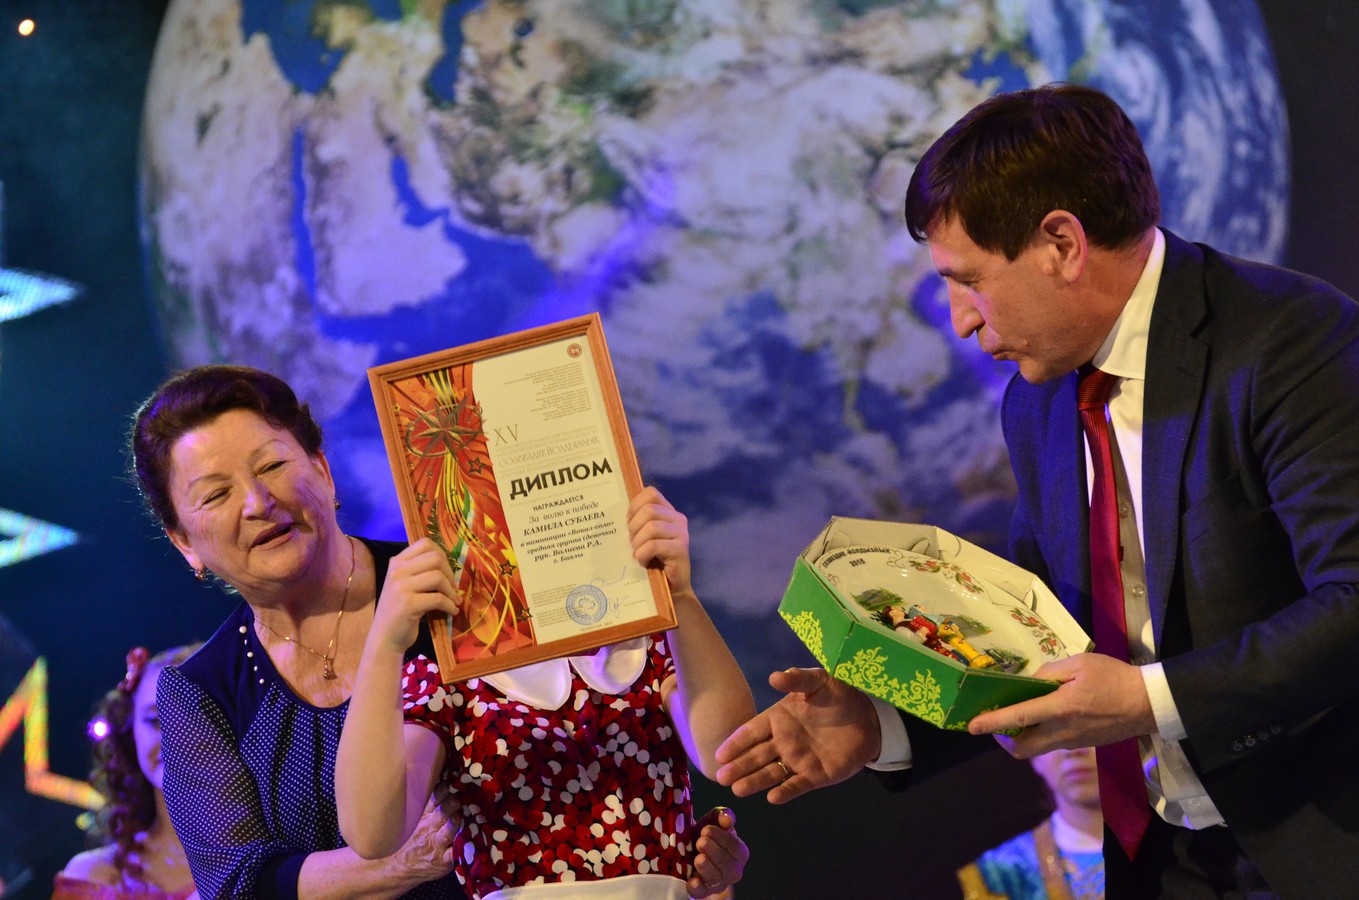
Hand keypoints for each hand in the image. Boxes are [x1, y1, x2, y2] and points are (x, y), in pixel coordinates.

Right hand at [372, 538, 459, 653]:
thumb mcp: (405, 585)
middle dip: (450, 573)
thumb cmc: (399, 611)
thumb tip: (450, 564)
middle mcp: (397, 571)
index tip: (447, 570)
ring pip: (438, 577)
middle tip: (453, 588)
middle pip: (435, 558)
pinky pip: (438, 598)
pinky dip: (449, 605)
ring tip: (453, 601)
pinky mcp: (408, 604)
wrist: (385, 638)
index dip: (442, 554)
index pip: (425, 544)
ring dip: (451, 591)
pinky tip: (451, 611)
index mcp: (396, 562)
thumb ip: (420, 571)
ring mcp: (401, 587)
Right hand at [384, 783, 459, 886]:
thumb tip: (446, 778)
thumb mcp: (417, 817)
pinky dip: (460, 850)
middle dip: (450, 804)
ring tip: (457, 817)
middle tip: (457, 798)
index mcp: (425, 815)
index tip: (454, 780)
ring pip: (447, 833)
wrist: (398, 866)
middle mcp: (431, 828)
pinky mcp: (443, 861)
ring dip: (453, 825)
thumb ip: (431, 802)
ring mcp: (437, 845)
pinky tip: (468, 845)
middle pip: (442, 813)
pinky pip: (453, 855)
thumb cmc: (413, 837)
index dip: (444, 789)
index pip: (434, 798)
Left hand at [628, 486, 692, 596]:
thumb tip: (619, 515)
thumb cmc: (654, 561)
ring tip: (638, 554)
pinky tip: (644, 562)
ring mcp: (681, 534)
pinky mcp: (681, 550)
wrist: (671, 588)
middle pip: (649, 510)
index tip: (628, 522)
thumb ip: (638, 522)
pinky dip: (643, 554)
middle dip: (634, 527)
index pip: (651, 493)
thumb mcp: (644, 537)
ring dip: (638, 543)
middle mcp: (678, 519)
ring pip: (651, 527)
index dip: (634, 505)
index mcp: (669, 512)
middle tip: (633, 543)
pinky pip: (654, 545)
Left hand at [687, 807, 747, 897]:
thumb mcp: (713, 821)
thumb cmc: (705, 834)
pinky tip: (692, 881)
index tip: (706, 830)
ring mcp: (718, 884)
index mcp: (739, 853)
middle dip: (713, 852)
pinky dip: (697, 887)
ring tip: (698, 857)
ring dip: (707, 867)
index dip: (722, 839)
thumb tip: (727, 819)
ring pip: (716, 879)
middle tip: (701, 841)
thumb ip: (722, 815)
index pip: (736, 848)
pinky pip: (701, 892)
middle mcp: (733, 871)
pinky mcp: (702, 891)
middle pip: (727, 865)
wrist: (687, 847)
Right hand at [715, 668, 879, 803]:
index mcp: (778, 719)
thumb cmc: (839, 696)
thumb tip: (774, 676)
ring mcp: (798, 760)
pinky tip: (773, 797)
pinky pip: (797, 785)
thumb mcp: (819, 681)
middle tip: (721, 777)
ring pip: (771, 773)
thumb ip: (797, 679)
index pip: (751, 732)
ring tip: (738, 790)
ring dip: (755, 781)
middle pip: (756, 756)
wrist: (869, 717)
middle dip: (739, 766)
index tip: (719, 754)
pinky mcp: (815, 775)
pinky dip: (785, 792)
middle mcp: (783, 742)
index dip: (735, 743)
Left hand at [967, 652, 1156, 756]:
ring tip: (1015, 717)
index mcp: (1061, 708)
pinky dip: (1038, 735)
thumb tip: (1030, 682)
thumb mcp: (1080, 664)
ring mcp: (1072, 742)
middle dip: (1002, 738)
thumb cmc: (1114, 678)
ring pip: (1035, 749)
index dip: (992, 723)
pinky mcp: (1081, 745)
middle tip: (995, 721)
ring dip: (1020, 738)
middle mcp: (1063, 732)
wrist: (1149, 703)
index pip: (1018, 718)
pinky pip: (1051, 744)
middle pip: (1021, 748)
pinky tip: (1040, 717)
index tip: (971, 726)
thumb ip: (1050, 672)